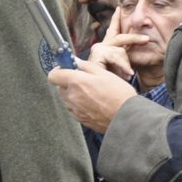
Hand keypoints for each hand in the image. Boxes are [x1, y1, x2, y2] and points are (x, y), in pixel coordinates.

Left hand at [49, 12, 152, 132]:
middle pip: (60, 87)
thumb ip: (86, 66)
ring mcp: (75, 110)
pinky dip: (80, 105)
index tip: (67, 69)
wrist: (127, 118)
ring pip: (67, 99)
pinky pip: (75, 109)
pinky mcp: (80, 120)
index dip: (59, 70)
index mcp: (76, 82)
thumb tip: (75, 61)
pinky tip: (94, 104)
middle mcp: (72, 97)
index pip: (53, 75)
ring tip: (92, 94)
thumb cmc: (119, 95)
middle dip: (69, 82)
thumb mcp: (104, 74)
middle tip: (84, 81)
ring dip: (74, 94)